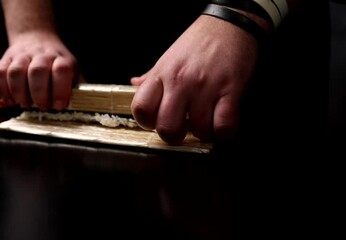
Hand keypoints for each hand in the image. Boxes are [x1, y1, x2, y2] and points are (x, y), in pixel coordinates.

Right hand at [0, 31, 77, 110]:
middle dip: (39, 94)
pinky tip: (11, 100)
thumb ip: (77, 90)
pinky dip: (3, 90)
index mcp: (62, 59)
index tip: (58, 105)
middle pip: (37, 71)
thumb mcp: (73, 73)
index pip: (62, 70)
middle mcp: (42, 55)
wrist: (37, 39)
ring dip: (19, 93)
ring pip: (16, 72)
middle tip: (41, 106)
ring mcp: (22, 55)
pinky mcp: (6, 59)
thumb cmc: (58, 66)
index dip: (60, 90)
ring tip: (25, 104)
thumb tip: (83, 108)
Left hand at [131, 15, 258, 143]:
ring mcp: (205, 87)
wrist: (230, 23)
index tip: (157, 121)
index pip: (141, 109)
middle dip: (175, 137)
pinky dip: (225, 133)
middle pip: (167, 127)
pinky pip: (224, 126)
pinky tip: (223, 124)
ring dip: (203, 133)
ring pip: (198, 131)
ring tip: (206, 122)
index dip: (147, 122)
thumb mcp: (169, 56)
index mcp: (162, 74)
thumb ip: (152, 75)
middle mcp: (180, 82)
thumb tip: (135, 84)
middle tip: (183, 130)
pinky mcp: (230, 90)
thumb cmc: (199, 41)